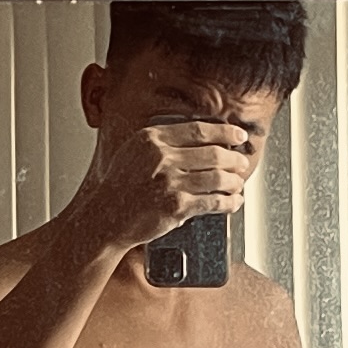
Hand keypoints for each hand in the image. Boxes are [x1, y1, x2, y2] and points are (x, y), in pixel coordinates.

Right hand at [82, 117, 253, 261]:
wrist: (105, 217)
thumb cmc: (121, 186)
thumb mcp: (135, 151)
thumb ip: (163, 141)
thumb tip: (204, 139)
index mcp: (151, 139)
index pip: (199, 130)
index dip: (225, 131)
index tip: (239, 135)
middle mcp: (161, 157)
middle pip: (214, 153)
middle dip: (235, 158)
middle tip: (242, 162)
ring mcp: (169, 182)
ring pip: (218, 177)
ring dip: (235, 181)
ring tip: (238, 183)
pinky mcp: (175, 207)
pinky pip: (213, 202)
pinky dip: (229, 202)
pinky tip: (234, 201)